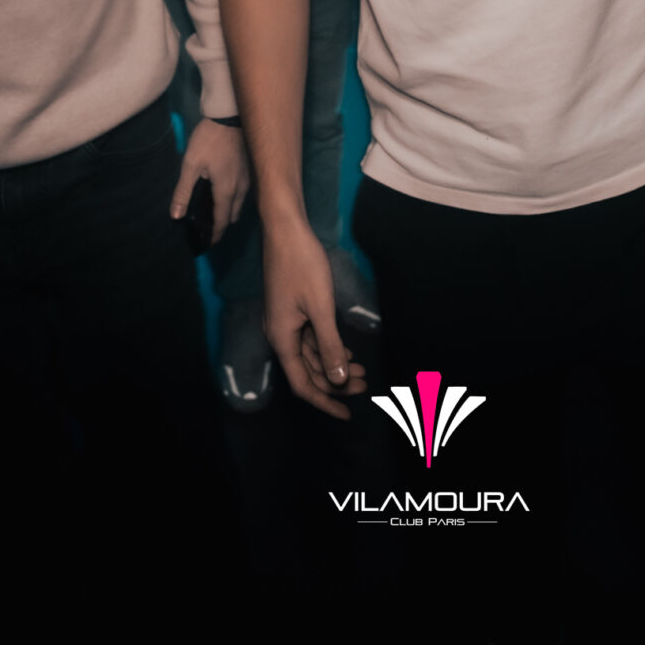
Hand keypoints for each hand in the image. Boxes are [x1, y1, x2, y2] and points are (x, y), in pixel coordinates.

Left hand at [169, 118, 249, 243]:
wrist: (230, 116)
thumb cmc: (209, 140)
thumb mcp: (190, 164)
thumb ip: (183, 191)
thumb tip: (176, 216)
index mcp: (226, 190)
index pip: (222, 221)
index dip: (214, 234)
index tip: (207, 244)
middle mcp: (241, 189)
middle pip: (233, 215)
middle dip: (221, 224)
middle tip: (206, 226)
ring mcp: (248, 179)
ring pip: (239, 204)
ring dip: (228, 211)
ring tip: (211, 210)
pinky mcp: (249, 169)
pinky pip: (242, 193)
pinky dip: (233, 199)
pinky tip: (221, 191)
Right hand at [262, 218, 367, 417]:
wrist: (285, 230)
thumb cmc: (302, 265)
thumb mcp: (320, 307)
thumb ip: (329, 345)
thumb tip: (338, 379)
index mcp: (282, 339)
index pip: (303, 384)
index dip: (325, 401)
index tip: (347, 414)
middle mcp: (280, 335)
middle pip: (308, 372)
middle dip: (335, 383)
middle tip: (365, 385)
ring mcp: (285, 323)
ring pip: (311, 355)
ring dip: (334, 365)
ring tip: (362, 371)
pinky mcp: (291, 311)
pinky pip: (310, 339)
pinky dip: (328, 348)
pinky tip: (347, 350)